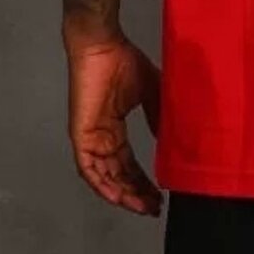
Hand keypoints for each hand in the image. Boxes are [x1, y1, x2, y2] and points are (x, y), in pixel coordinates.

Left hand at [65, 32, 162, 215]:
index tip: (160, 195)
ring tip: (143, 207)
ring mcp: (89, 138)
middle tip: (154, 208)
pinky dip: (102, 185)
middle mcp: (101, 138)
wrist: (102, 45)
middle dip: (136, 194)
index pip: (128, 164)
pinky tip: (119, 198)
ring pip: (104, 177)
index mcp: (114, 129)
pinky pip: (88, 168)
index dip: (143, 182)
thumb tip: (172, 140)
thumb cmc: (123, 60)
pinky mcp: (81, 135)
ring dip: (123, 194)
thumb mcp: (151, 93)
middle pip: (118, 175)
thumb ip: (158, 117)